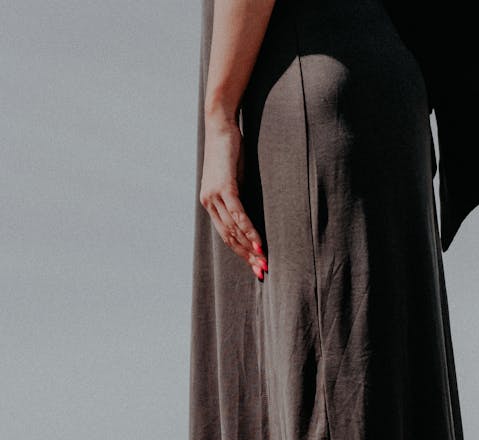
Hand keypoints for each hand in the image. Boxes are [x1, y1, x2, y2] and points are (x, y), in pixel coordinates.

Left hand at [200, 118, 266, 279]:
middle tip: (262, 270)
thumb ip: (237, 197)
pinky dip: (249, 231)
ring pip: (234, 230)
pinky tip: (259, 243)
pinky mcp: (224, 187)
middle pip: (229, 237)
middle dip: (247, 256)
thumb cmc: (229, 150)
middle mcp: (208, 202)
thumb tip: (248, 214)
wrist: (219, 124)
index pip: (226, 235)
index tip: (255, 265)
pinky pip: (238, 215)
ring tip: (264, 261)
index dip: (241, 252)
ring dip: (250, 248)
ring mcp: (214, 196)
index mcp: (209, 203)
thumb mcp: (234, 178)